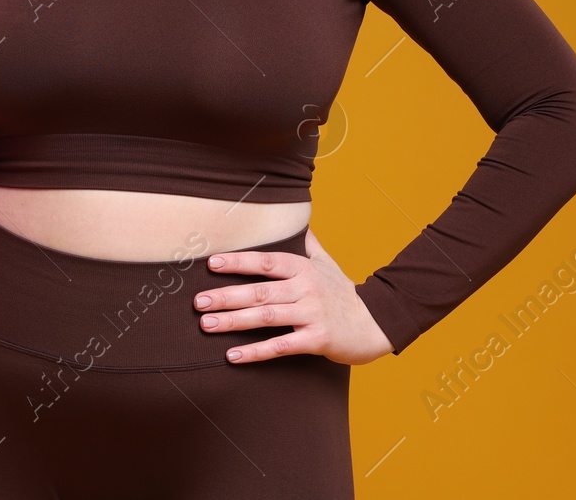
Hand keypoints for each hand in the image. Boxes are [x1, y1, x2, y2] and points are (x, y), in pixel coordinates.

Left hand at [192, 226, 393, 365]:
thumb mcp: (328, 263)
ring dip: (233, 322)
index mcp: (304, 268)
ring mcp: (312, 314)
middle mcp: (306, 288)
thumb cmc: (345, 294)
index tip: (212, 263)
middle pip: (259, 291)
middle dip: (226, 296)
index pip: (265, 262)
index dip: (238, 262)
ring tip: (207, 325)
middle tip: (198, 302)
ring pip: (265, 317)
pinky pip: (280, 346)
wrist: (377, 323)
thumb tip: (298, 221)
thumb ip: (309, 244)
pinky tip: (233, 355)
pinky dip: (255, 352)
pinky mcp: (317, 339)